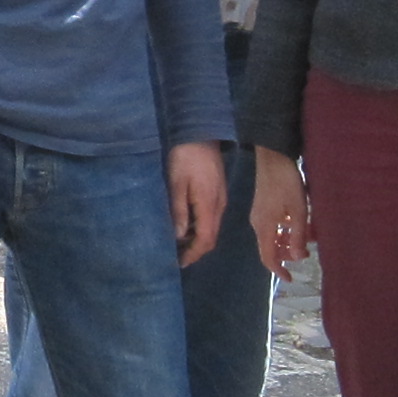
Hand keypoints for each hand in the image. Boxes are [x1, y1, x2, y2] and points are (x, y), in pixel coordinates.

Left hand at [166, 141, 226, 268]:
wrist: (201, 133)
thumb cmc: (185, 157)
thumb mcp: (176, 184)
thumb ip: (179, 211)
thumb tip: (180, 236)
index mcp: (209, 205)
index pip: (206, 239)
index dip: (194, 253)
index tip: (180, 262)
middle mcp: (219, 206)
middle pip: (211, 237)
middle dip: (196, 250)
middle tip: (178, 256)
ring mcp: (221, 199)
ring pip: (212, 228)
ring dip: (198, 239)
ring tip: (179, 244)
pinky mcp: (218, 192)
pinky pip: (212, 217)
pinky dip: (200, 227)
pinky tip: (186, 224)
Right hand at [251, 150, 311, 280]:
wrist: (273, 156)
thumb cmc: (286, 183)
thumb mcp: (298, 210)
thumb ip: (298, 235)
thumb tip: (298, 257)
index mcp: (264, 227)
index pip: (268, 257)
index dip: (279, 270)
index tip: (291, 278)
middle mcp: (258, 223)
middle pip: (270, 247)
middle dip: (287, 253)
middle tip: (305, 252)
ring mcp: (259, 213)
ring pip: (273, 235)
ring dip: (288, 240)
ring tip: (308, 236)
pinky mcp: (263, 205)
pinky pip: (273, 225)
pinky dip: (285, 228)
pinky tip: (299, 222)